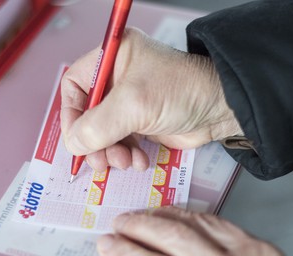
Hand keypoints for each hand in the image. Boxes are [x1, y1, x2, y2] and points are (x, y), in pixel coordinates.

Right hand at [61, 28, 242, 171]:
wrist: (221, 108)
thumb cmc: (183, 90)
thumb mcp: (133, 105)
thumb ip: (98, 126)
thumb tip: (74, 143)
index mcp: (112, 58)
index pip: (75, 85)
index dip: (71, 113)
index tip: (76, 137)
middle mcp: (119, 78)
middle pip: (88, 115)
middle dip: (94, 140)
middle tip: (100, 160)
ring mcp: (131, 103)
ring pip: (104, 133)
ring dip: (111, 152)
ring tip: (124, 161)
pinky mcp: (143, 123)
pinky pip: (122, 143)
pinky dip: (127, 155)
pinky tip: (139, 161)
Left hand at [93, 207, 292, 255]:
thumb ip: (239, 255)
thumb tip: (199, 249)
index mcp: (252, 251)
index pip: (202, 222)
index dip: (171, 215)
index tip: (155, 213)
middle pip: (173, 237)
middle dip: (141, 225)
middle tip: (122, 222)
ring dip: (126, 252)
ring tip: (108, 244)